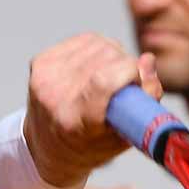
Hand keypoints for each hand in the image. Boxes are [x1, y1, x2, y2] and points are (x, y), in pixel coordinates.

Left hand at [24, 34, 162, 188]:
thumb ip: (144, 102)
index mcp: (75, 123)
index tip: (138, 79)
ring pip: (98, 43)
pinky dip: (98, 49)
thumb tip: (147, 59)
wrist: (49, 148)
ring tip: (111, 77)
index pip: (104, 81)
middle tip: (126, 84)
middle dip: (125, 63)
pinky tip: (97, 67)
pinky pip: (85, 40)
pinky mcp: (41, 62)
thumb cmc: (94, 147)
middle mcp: (54, 98)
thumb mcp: (126, 137)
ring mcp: (45, 78)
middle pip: (106, 57)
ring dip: (114, 55)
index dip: (129, 71)